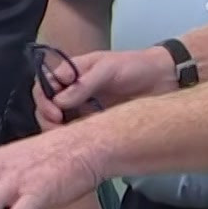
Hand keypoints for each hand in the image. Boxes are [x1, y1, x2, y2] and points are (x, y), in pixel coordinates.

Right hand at [34, 47, 175, 127]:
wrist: (163, 78)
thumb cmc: (136, 66)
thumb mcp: (109, 69)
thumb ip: (84, 83)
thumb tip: (60, 100)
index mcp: (73, 71)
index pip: (45, 83)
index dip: (44, 98)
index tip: (55, 111)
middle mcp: (74, 89)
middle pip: (47, 104)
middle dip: (47, 117)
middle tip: (58, 127)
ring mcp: (83, 106)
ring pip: (58, 120)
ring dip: (56, 129)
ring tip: (66, 137)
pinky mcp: (94, 121)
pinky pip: (76, 130)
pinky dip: (72, 137)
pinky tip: (78, 142)